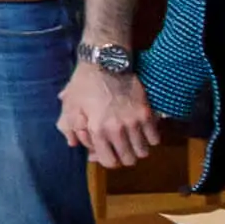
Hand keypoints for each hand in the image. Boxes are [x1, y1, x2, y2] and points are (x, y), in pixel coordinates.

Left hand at [60, 55, 160, 170]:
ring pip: (143, 152)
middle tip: (121, 147)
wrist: (106, 61)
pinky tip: (143, 132)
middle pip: (128, 160)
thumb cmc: (84, 83)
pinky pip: (155, 138)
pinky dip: (151, 138)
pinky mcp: (147, 113)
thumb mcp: (70, 104)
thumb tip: (73, 144)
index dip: (108, 160)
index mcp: (97, 130)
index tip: (108, 152)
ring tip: (132, 140)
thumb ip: (68, 127)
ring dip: (138, 149)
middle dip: (124, 157)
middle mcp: (117, 130)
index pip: (108, 161)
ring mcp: (134, 122)